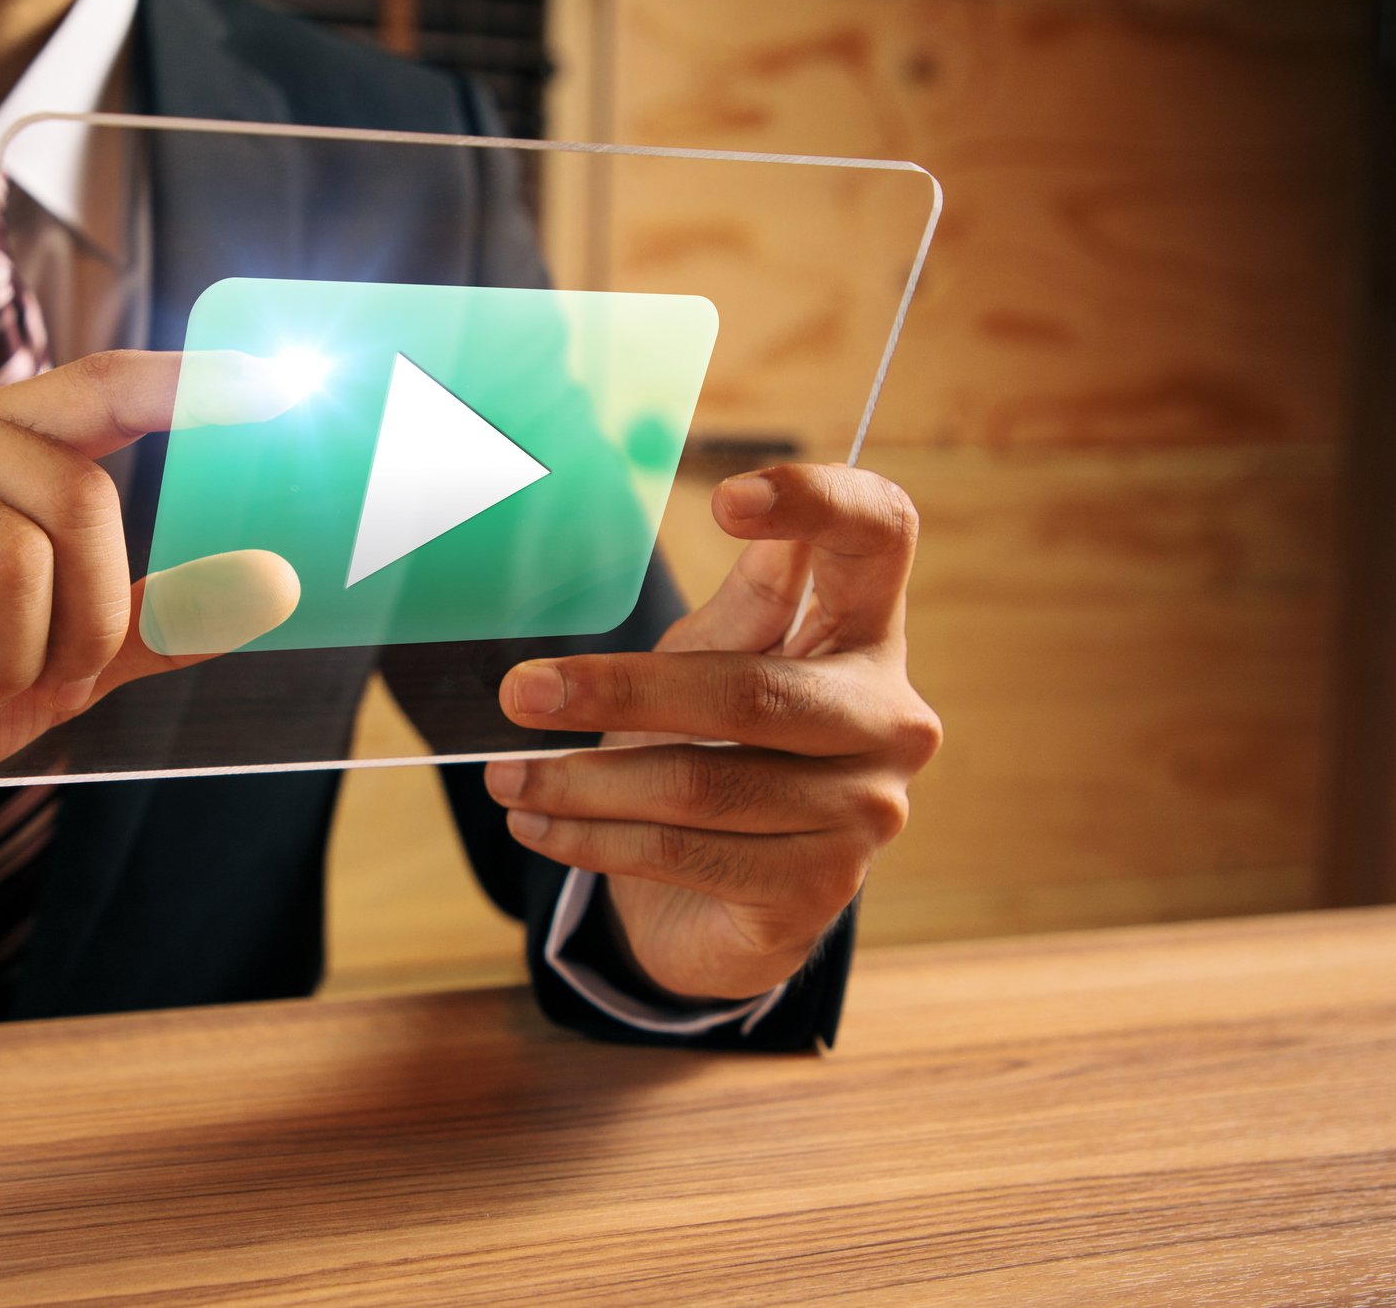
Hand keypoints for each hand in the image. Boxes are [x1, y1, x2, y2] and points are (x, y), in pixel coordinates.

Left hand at [482, 464, 941, 1003]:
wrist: (721, 895)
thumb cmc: (719, 747)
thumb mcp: (716, 659)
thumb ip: (739, 604)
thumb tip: (746, 505)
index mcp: (868, 633)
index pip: (881, 537)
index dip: (821, 503)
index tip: (727, 500)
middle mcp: (889, 721)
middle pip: (751, 692)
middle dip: (619, 693)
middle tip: (520, 694)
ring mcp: (865, 811)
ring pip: (701, 784)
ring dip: (581, 782)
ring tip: (506, 778)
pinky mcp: (819, 890)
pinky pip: (684, 853)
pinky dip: (593, 840)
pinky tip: (537, 826)